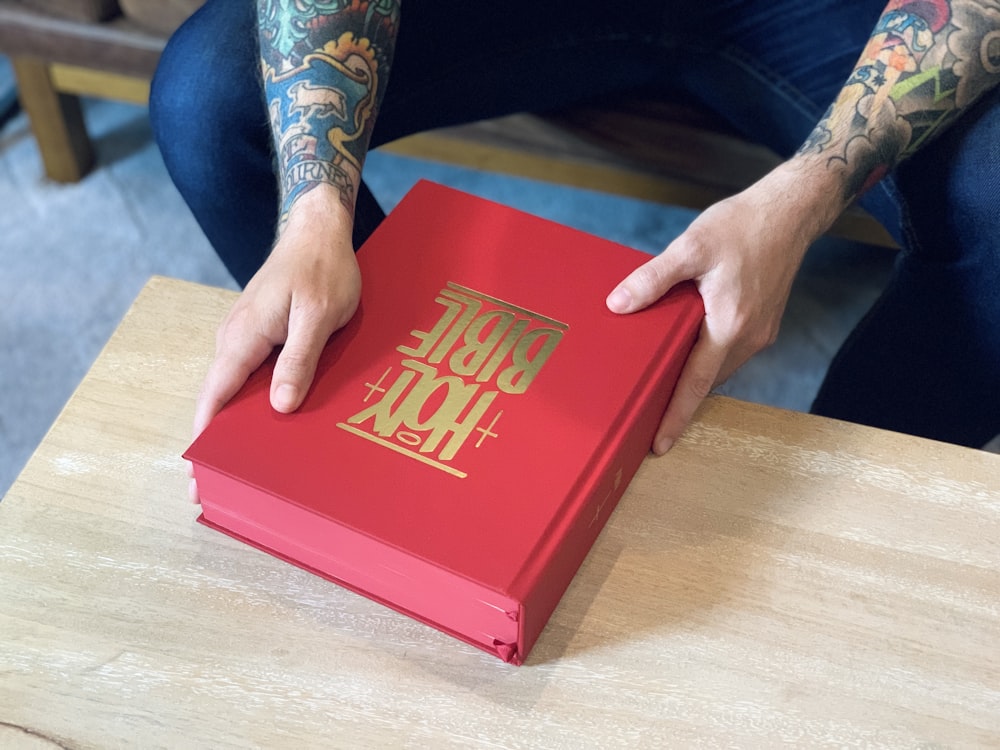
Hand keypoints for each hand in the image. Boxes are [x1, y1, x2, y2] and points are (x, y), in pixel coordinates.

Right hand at [189, 189, 361, 500]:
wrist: (317, 228)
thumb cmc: (322, 268)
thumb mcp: (318, 315)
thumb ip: (299, 359)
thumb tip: (280, 406)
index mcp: (244, 336)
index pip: (215, 396)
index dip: (204, 438)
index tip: (198, 474)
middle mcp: (235, 339)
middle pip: (219, 399)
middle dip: (216, 441)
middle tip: (220, 485)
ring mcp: (246, 336)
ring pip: (235, 389)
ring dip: (237, 424)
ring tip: (247, 466)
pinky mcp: (261, 335)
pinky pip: (251, 375)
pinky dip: (254, 402)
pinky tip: (271, 424)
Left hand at [606, 162, 840, 454]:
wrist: (790, 211)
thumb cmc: (743, 226)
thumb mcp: (691, 247)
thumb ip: (653, 279)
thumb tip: (619, 304)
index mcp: (729, 324)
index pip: (695, 383)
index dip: (675, 415)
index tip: (659, 444)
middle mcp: (749, 337)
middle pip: (707, 380)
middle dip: (679, 400)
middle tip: (644, 415)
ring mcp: (759, 333)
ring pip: (718, 367)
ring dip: (693, 376)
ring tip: (658, 383)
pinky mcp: (762, 323)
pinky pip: (728, 351)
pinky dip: (707, 357)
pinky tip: (685, 347)